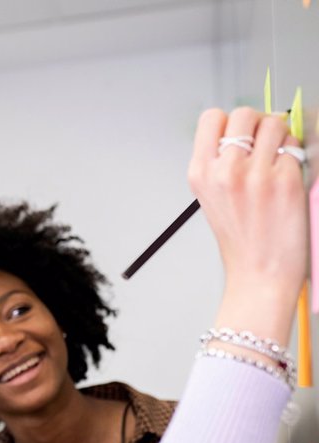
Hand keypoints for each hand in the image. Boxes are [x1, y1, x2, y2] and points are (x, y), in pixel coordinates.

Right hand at [188, 107, 306, 346]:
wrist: (259, 274)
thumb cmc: (241, 239)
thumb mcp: (212, 198)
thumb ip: (220, 163)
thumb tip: (250, 129)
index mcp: (200, 173)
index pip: (212, 118)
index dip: (230, 122)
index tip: (242, 136)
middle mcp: (224, 171)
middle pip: (245, 114)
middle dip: (259, 124)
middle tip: (265, 146)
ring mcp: (255, 174)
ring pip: (276, 124)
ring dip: (282, 138)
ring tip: (279, 164)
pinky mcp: (286, 181)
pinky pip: (296, 148)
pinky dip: (297, 159)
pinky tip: (290, 181)